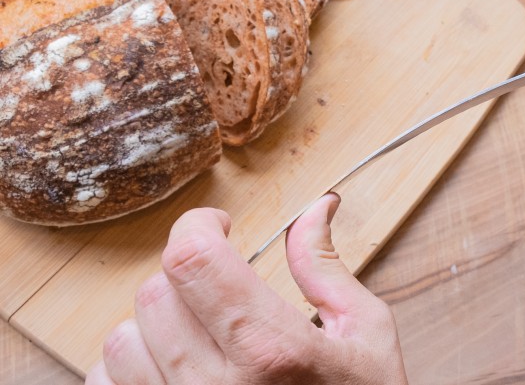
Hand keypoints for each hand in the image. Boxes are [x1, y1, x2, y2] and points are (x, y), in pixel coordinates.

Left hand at [85, 193, 407, 384]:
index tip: (218, 226)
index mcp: (272, 349)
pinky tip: (177, 367)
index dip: (198, 225)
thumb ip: (325, 267)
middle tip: (221, 284)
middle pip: (155, 292)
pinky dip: (134, 366)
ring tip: (200, 330)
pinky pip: (107, 384)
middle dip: (187, 272)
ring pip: (122, 339)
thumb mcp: (364, 333)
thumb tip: (315, 209)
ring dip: (157, 321)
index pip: (193, 260)